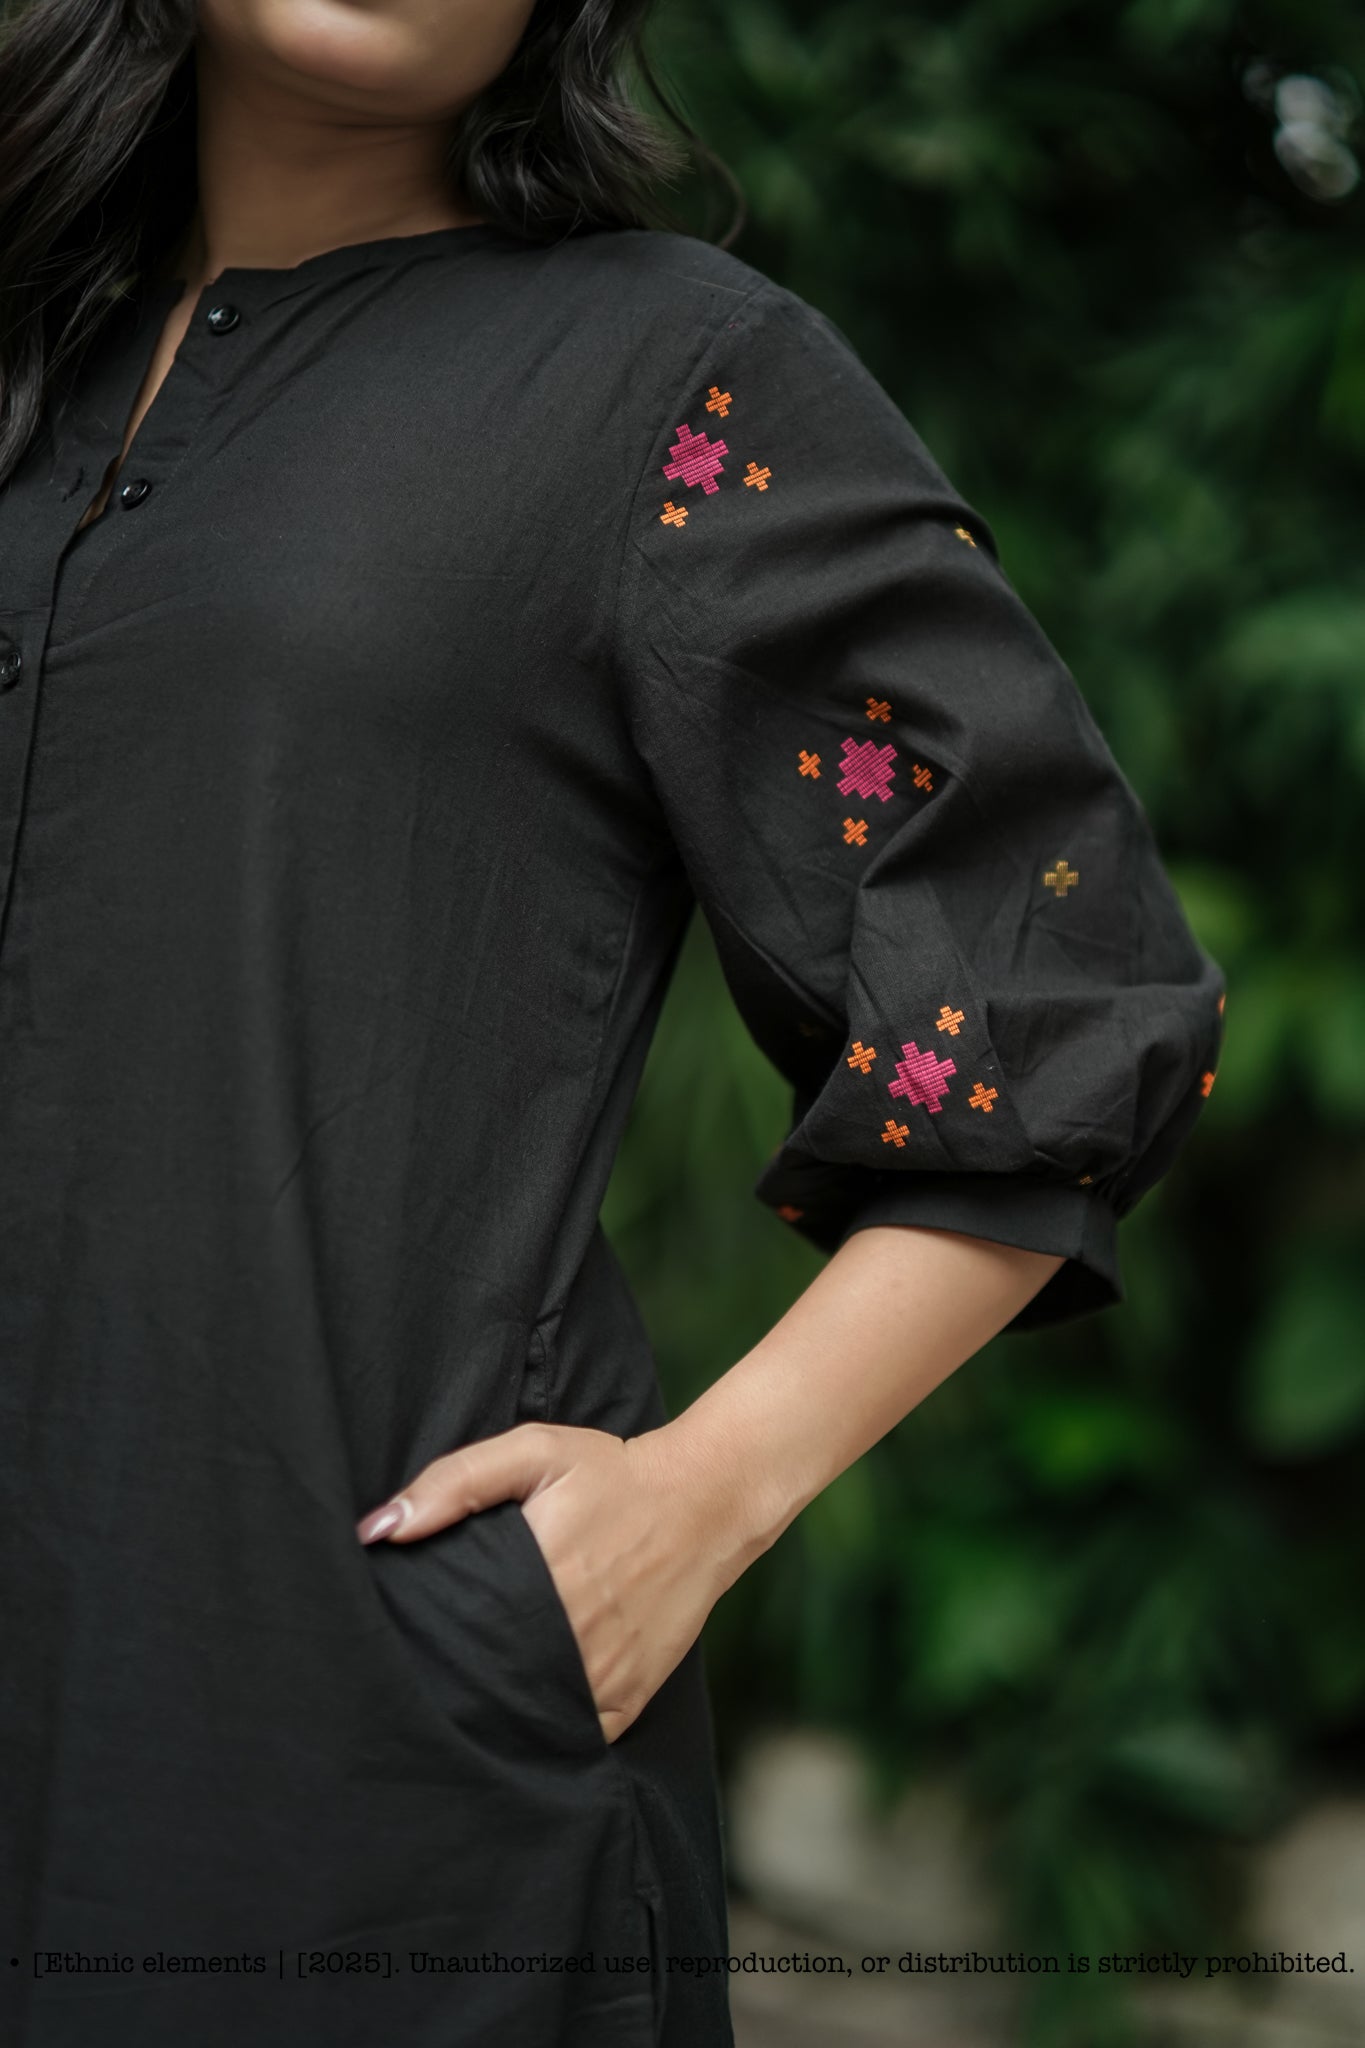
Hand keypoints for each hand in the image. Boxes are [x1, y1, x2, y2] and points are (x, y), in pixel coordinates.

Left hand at [354, 1421, 755, 1742]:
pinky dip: (545, 1732)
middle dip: (449, 1686)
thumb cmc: (611, 1473)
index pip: (453, 1640)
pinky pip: (574, 1737)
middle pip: (484, 1686)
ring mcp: (602, 1675)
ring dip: (493, 1715)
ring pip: (527, 1720)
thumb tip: (378, 1530)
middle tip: (419, 1680)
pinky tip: (519, 1715)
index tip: (396, 1650)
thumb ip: (454, 1483)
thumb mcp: (533, 1452)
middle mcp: (570, 1636)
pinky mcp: (629, 1698)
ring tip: (461, 1701)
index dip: (419, 1652)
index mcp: (536, 1579)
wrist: (705, 1500)